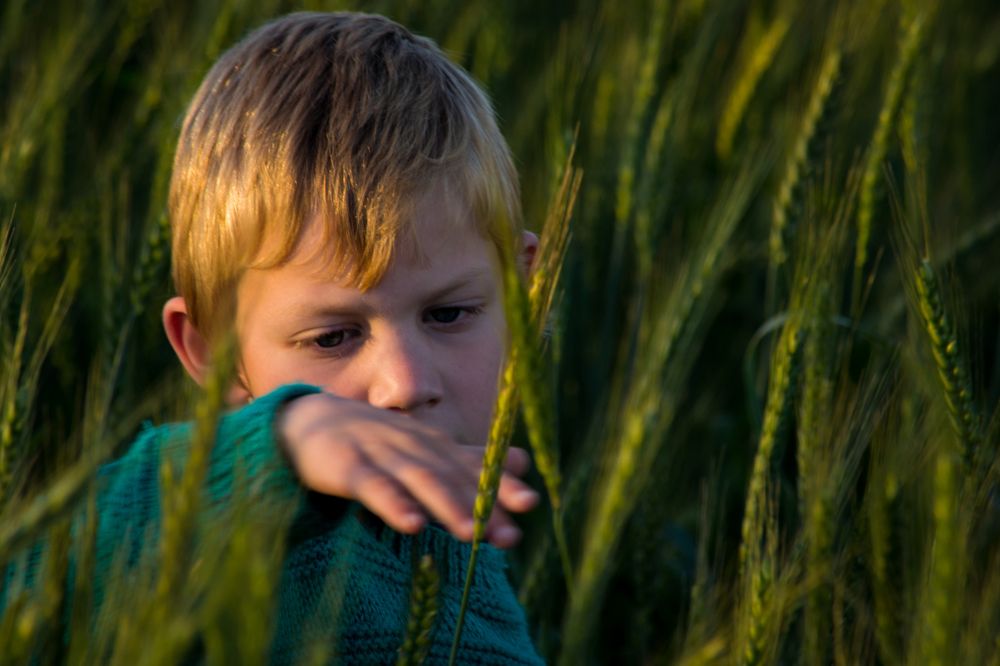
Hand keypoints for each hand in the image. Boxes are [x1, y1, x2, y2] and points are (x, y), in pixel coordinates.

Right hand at [276, 392, 538, 547]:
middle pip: (453, 476)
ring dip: (447, 505)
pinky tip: (412, 524)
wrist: (308, 421)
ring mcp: (381, 455)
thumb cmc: (376, 443)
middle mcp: (414, 448)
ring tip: (471, 533)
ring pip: (419, 480)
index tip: (530, 505)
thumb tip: (522, 462)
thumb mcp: (426, 450)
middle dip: (483, 503)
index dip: (501, 485)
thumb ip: (470, 461)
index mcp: (434, 447)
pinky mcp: (347, 468)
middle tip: (510, 534)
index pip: (473, 467)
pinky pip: (372, 487)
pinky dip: (393, 504)